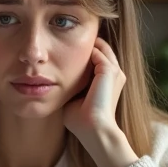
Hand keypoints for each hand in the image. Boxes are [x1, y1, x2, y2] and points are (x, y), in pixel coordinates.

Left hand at [61, 37, 137, 166]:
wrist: (93, 129)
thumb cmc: (81, 120)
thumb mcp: (73, 98)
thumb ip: (69, 87)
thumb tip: (51, 82)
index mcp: (109, 83)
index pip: (98, 60)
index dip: (83, 53)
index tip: (63, 49)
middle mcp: (115, 76)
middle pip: (102, 50)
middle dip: (86, 43)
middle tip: (66, 36)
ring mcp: (114, 72)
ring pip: (101, 48)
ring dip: (86, 42)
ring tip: (67, 36)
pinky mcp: (109, 70)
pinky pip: (98, 51)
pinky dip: (85, 47)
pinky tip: (69, 46)